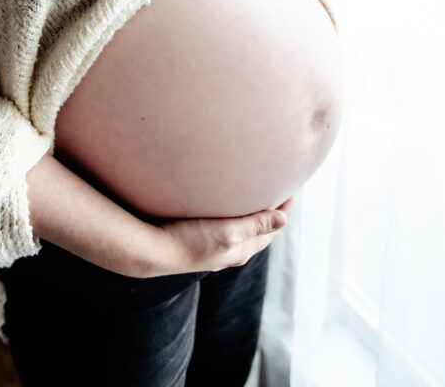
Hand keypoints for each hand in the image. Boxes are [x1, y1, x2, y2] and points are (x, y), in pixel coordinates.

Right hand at [147, 196, 295, 275]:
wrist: (152, 251)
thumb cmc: (189, 240)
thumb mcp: (227, 232)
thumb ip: (254, 225)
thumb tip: (283, 220)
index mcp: (240, 251)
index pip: (270, 231)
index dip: (282, 212)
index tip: (291, 192)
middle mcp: (229, 253)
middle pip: (257, 233)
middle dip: (270, 216)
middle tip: (277, 194)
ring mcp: (213, 249)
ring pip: (241, 232)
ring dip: (251, 217)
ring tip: (254, 199)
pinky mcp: (198, 242)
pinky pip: (224, 229)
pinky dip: (232, 218)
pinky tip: (223, 210)